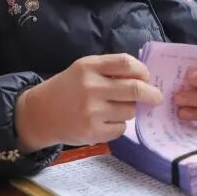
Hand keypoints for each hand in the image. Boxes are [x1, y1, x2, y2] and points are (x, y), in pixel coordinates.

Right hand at [15, 54, 162, 150]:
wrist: (40, 114)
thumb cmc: (67, 88)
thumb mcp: (84, 69)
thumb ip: (110, 69)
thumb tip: (145, 77)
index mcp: (89, 67)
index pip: (126, 63)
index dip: (142, 70)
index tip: (146, 77)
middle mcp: (91, 88)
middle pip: (135, 89)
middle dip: (152, 94)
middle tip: (157, 97)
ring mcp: (92, 112)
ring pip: (130, 111)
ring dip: (130, 110)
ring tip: (115, 108)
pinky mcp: (92, 132)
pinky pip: (121, 128)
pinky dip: (119, 125)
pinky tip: (105, 121)